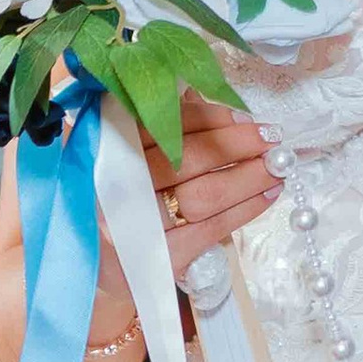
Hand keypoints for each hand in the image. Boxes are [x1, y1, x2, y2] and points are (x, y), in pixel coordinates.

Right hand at [92, 99, 280, 325]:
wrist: (86, 264)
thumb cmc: (110, 200)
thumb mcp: (119, 155)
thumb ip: (155, 125)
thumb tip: (203, 97)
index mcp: (103, 150)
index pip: (164, 125)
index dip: (210, 117)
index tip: (244, 116)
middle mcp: (115, 187)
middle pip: (187, 158)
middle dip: (237, 144)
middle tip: (272, 138)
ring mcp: (135, 226)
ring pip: (204, 193)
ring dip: (249, 176)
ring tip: (276, 166)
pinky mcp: (156, 260)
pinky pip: (209, 229)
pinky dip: (244, 210)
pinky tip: (267, 196)